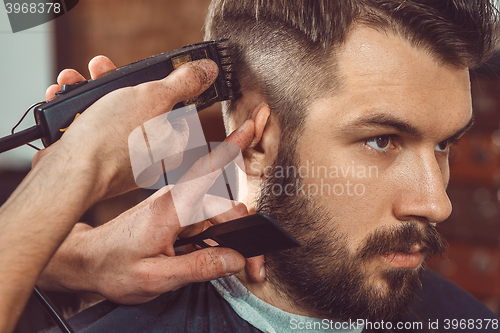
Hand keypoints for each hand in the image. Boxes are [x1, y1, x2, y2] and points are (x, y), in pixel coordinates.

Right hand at [34, 55, 217, 200]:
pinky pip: (88, 128)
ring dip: (90, 91)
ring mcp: (117, 159)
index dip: (159, 87)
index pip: (175, 110)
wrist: (68, 172)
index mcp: (171, 144)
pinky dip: (75, 110)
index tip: (144, 75)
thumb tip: (209, 70)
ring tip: (74, 81)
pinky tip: (62, 99)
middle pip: (138, 107)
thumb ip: (183, 82)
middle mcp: (147, 154)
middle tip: (100, 69)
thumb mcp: (155, 97)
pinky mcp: (91, 160)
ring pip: (109, 114)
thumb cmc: (114, 139)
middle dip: (115, 82)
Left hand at [39, 118, 256, 303]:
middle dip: (242, 236)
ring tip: (230, 266)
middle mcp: (175, 200)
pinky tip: (207, 258)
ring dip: (228, 241)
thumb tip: (235, 258)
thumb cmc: (112, 267)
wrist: (88, 261)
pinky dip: (213, 241)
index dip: (230, 149)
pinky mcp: (175, 214)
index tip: (249, 129)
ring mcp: (175, 206)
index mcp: (170, 208)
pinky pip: (204, 223)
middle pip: (224, 208)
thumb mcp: (156, 277)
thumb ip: (199, 266)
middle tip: (253, 269)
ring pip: (216, 216)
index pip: (206, 172)